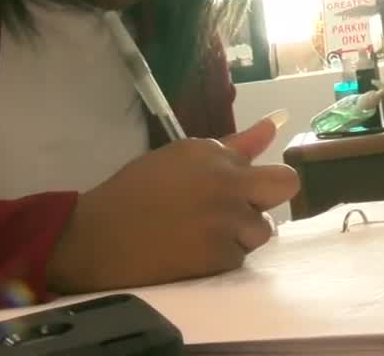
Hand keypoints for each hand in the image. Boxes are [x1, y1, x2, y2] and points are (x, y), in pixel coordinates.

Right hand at [45, 117, 298, 292]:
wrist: (98, 238)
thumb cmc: (133, 193)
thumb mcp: (179, 158)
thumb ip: (232, 146)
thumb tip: (273, 126)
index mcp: (213, 153)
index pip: (263, 161)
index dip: (253, 178)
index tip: (238, 187)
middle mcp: (227, 181)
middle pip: (285, 185)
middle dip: (269, 197)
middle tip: (243, 209)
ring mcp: (227, 220)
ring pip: (263, 228)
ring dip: (242, 233)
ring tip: (206, 235)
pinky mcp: (221, 256)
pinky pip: (239, 257)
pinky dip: (221, 258)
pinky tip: (194, 253)